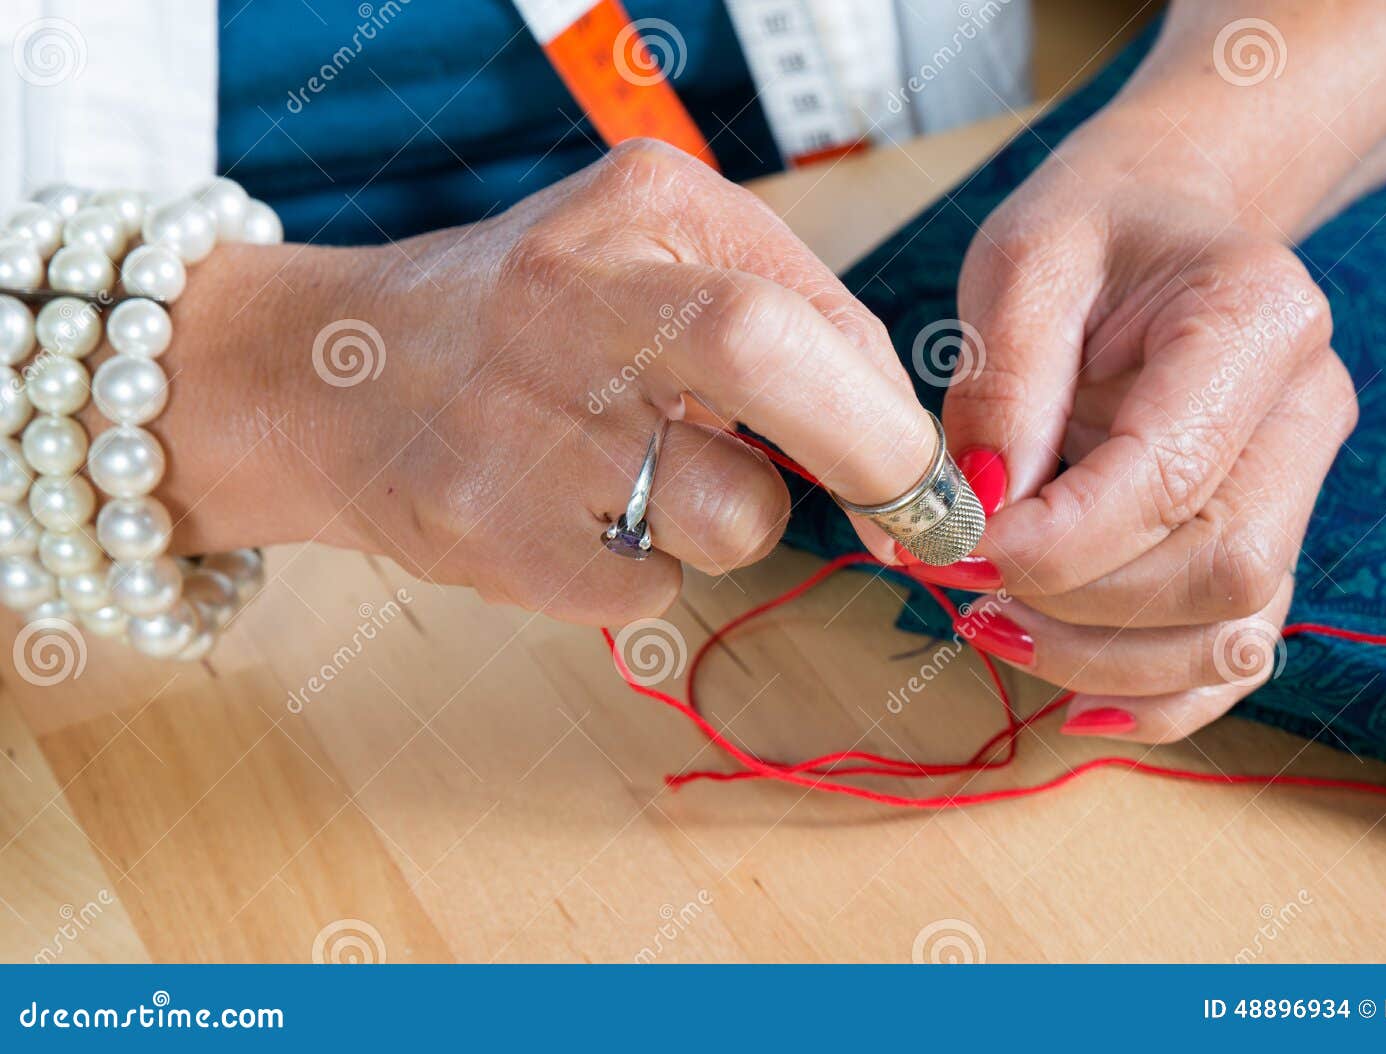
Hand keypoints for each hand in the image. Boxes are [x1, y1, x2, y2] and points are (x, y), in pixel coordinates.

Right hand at [150, 140, 931, 623]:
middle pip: (774, 360)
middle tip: (908, 519)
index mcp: (637, 209)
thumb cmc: (524, 321)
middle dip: (874, 454)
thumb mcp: (648, 253)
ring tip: (640, 473)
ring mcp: (523, 422)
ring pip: (736, 517)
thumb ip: (780, 310)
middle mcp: (573, 297)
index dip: (892, 413)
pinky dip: (640, 565)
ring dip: (725, 518)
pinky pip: (652, 587)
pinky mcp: (492, 536)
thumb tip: (900, 446)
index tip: (923, 479)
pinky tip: (573, 513)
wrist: (327, 380)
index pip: (810, 307)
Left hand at [923, 146, 1356, 743]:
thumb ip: (1004, 381)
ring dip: (1098, 660)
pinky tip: (1075, 705)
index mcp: (1259, 317)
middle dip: (1076, 605)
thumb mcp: (1022, 260)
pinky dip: (1157, 702)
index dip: (1060, 539)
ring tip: (989, 623)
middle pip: (1218, 569)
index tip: (962, 546)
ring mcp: (1302, 486)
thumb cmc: (1090, 233)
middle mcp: (1307, 410)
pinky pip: (1234, 658)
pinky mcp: (1271, 540)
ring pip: (1231, 634)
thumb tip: (985, 509)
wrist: (1161, 227)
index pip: (1172, 475)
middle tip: (962, 581)